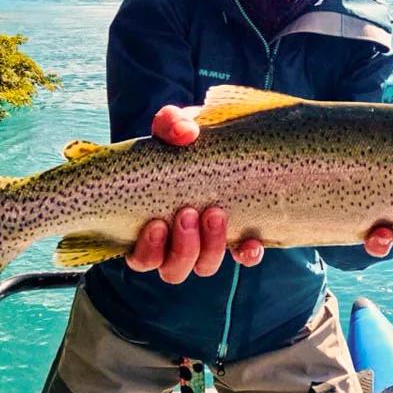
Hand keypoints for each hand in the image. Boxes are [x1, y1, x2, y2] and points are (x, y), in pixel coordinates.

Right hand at [125, 104, 263, 282]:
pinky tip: (250, 243)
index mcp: (151, 226)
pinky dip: (246, 254)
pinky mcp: (237, 237)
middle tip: (189, 213)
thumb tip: (184, 134)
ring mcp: (207, 243)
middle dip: (183, 247)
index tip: (157, 224)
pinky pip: (242, 257)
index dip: (148, 250)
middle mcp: (176, 244)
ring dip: (210, 248)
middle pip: (173, 269)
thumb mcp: (173, 125)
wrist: (217, 136)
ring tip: (216, 213)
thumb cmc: (184, 139)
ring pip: (204, 266)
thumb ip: (170, 123)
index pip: (141, 258)